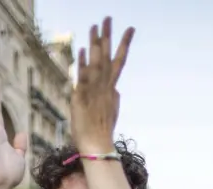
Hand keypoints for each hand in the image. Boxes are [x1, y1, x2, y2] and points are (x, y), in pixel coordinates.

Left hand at [72, 17, 133, 152]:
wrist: (97, 146)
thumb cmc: (102, 132)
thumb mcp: (112, 112)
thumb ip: (114, 99)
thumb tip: (117, 90)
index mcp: (112, 89)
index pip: (119, 61)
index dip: (124, 44)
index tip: (130, 28)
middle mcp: (105, 86)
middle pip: (108, 56)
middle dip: (108, 36)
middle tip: (107, 18)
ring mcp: (95, 91)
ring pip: (97, 63)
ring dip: (95, 44)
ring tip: (95, 26)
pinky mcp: (83, 98)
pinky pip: (83, 78)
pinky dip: (83, 64)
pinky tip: (82, 51)